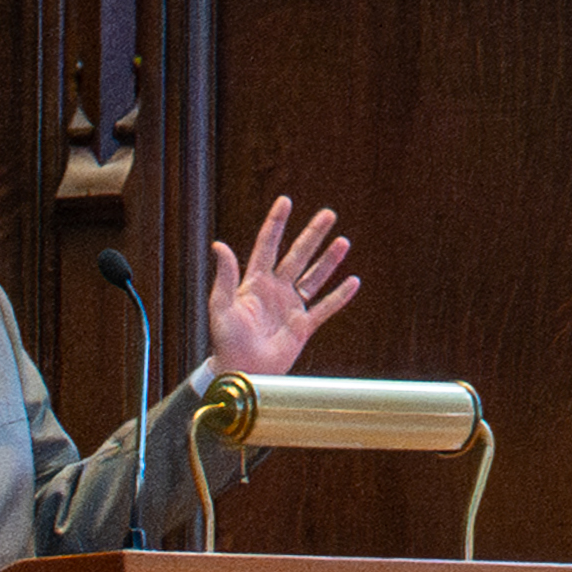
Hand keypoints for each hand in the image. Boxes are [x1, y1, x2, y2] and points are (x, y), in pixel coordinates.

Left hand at [203, 189, 361, 385]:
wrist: (241, 371)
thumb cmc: (225, 341)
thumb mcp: (221, 307)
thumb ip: (225, 277)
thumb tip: (219, 245)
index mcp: (254, 283)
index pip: (267, 246)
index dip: (276, 223)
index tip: (285, 201)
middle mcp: (274, 290)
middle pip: (297, 256)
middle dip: (312, 234)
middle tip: (328, 214)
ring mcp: (290, 307)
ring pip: (314, 277)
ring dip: (329, 260)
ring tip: (343, 241)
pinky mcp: (303, 326)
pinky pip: (325, 308)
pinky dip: (339, 296)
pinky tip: (353, 282)